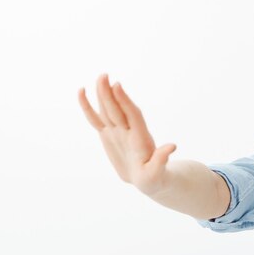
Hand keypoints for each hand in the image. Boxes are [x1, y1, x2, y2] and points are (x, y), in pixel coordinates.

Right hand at [78, 74, 176, 194]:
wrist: (149, 179)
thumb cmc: (154, 178)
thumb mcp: (157, 173)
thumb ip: (161, 160)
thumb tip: (172, 146)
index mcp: (140, 139)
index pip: (133, 116)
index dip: (125, 101)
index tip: (118, 86)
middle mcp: (129, 131)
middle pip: (118, 109)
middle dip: (111, 94)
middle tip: (104, 76)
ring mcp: (118, 131)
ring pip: (108, 110)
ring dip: (103, 94)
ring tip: (99, 77)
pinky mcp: (108, 135)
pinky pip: (96, 119)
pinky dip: (88, 107)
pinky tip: (81, 92)